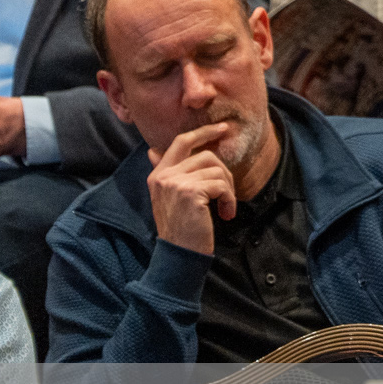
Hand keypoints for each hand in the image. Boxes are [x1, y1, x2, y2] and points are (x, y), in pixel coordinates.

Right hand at [145, 122, 240, 254]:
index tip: (223, 128)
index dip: (203, 132)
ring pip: (217, 170)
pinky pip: (222, 185)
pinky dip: (229, 199)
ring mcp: (176, 183)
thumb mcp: (167, 197)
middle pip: (206, 155)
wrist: (178, 255)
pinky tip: (225, 214)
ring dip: (228, 189)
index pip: (181, 142)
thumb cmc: (180, 228)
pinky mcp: (191, 192)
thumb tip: (153, 150)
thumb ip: (165, 172)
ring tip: (226, 208)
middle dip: (224, 171)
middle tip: (229, 191)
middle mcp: (164, 176)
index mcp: (157, 175)